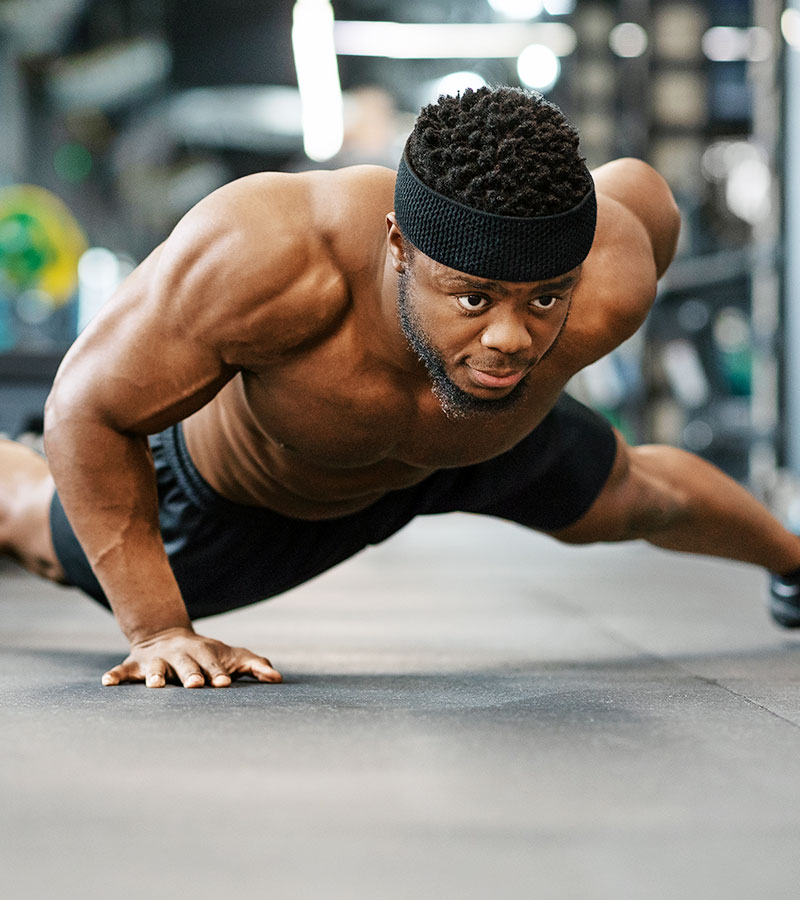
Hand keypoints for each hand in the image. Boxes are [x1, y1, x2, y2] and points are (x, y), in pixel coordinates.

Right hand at [101, 626, 282, 687]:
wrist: (168, 636)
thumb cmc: (209, 655)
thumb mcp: (233, 656)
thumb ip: (256, 665)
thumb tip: (278, 679)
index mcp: (204, 654)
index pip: (213, 666)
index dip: (218, 675)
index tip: (223, 685)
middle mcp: (180, 655)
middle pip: (186, 665)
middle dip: (191, 675)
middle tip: (195, 686)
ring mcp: (157, 660)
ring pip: (155, 667)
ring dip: (155, 675)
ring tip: (156, 685)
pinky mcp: (134, 665)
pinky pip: (123, 671)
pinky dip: (115, 676)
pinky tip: (107, 683)